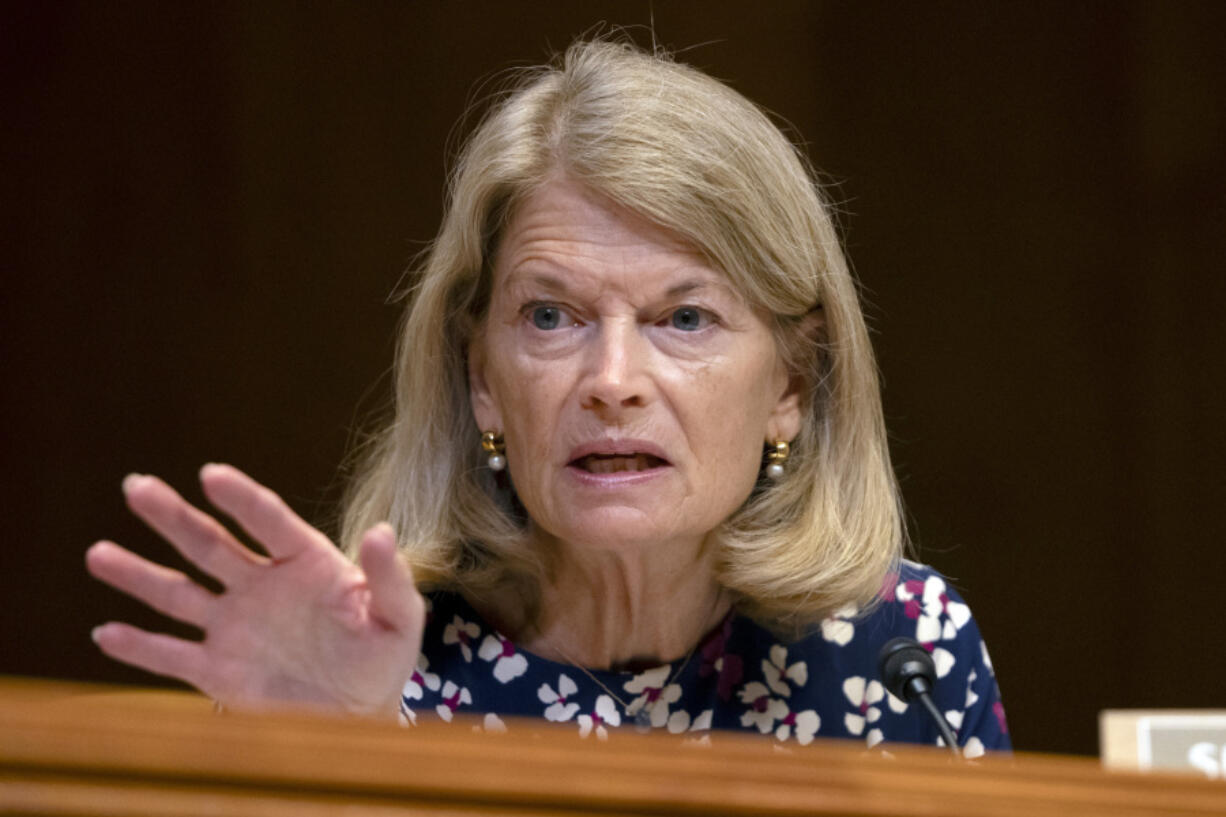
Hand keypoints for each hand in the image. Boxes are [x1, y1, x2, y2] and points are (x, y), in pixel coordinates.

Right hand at [86, 464, 423, 717]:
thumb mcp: (399, 616)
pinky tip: (106, 633)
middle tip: (136, 486)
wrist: (360, 712)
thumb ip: (388, 576)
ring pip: (178, 593)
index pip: (269, 521)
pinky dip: (140, 648)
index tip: (212, 474)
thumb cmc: (383, 655)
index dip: (242, 497)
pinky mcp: (218, 670)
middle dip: (172, 516)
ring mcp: (234, 626)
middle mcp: (260, 585)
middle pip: (209, 544)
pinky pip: (173, 655)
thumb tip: (382, 531)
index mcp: (306, 563)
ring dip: (138, 575)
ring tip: (99, 553)